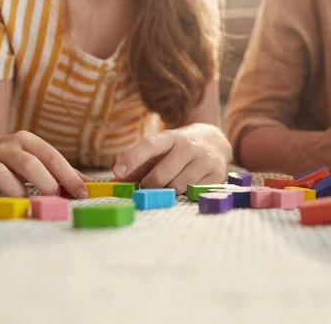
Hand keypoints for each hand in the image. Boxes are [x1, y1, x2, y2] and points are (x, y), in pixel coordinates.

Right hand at [0, 131, 88, 199]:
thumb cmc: (13, 160)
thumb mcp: (36, 158)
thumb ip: (61, 172)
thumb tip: (89, 186)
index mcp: (25, 140)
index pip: (50, 156)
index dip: (68, 175)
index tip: (82, 193)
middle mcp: (4, 147)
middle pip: (28, 163)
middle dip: (45, 183)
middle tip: (54, 198)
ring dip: (15, 191)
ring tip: (25, 200)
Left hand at [112, 124, 230, 193]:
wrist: (214, 142)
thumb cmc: (178, 150)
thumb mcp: (160, 151)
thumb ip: (138, 166)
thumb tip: (113, 183)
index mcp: (170, 138)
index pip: (149, 145)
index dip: (132, 159)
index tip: (118, 172)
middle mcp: (188, 147)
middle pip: (160, 176)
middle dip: (149, 186)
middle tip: (147, 186)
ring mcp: (204, 160)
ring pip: (176, 187)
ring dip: (168, 190)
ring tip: (171, 182)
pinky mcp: (216, 174)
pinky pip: (192, 193)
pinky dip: (185, 193)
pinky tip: (187, 184)